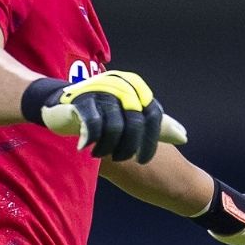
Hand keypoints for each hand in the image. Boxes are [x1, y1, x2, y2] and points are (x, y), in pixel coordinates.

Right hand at [21, 70, 186, 163]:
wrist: (60, 103)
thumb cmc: (100, 112)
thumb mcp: (130, 116)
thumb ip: (157, 126)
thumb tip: (184, 136)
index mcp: (136, 87)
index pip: (153, 115)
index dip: (149, 141)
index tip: (142, 159)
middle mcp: (121, 84)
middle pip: (135, 123)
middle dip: (128, 147)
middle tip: (119, 157)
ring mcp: (100, 90)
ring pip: (114, 128)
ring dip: (107, 148)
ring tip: (99, 153)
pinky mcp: (81, 99)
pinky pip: (92, 125)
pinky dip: (89, 140)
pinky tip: (84, 147)